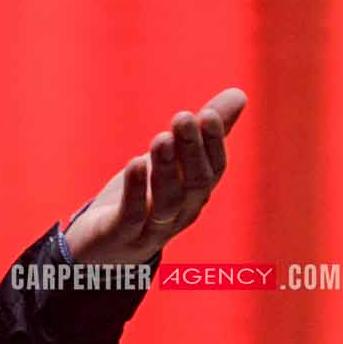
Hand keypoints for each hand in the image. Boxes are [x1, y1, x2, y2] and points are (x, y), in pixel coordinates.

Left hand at [64, 87, 246, 265]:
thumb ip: (203, 134)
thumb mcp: (174, 163)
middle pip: (194, 184)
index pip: (214, 169)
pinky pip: (133, 215)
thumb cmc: (145, 199)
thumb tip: (239, 94)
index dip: (214, 144)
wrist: (103, 249)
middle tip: (183, 117)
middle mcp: (182, 212)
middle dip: (191, 150)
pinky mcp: (121, 235)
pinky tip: (135, 163)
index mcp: (196, 194)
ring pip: (167, 201)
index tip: (208, 114)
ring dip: (166, 168)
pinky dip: (136, 191)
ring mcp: (153, 228)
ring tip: (162, 138)